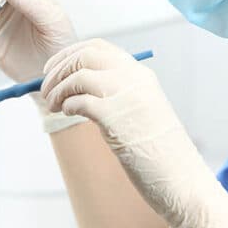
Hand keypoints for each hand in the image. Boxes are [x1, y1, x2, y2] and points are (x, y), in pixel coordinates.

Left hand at [40, 39, 227, 227]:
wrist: (182, 181)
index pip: (98, 47)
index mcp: (140, 75)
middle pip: (84, 55)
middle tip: (45, 88)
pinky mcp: (117, 118)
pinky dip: (67, 104)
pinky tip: (68, 114)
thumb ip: (116, 94)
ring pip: (78, 75)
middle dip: (58, 68)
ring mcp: (126, 96)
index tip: (53, 68)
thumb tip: (76, 88)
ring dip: (57, 89)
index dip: (69, 54)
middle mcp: (134, 79)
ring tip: (53, 106)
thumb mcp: (139, 112)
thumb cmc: (158, 152)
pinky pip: (80, 100)